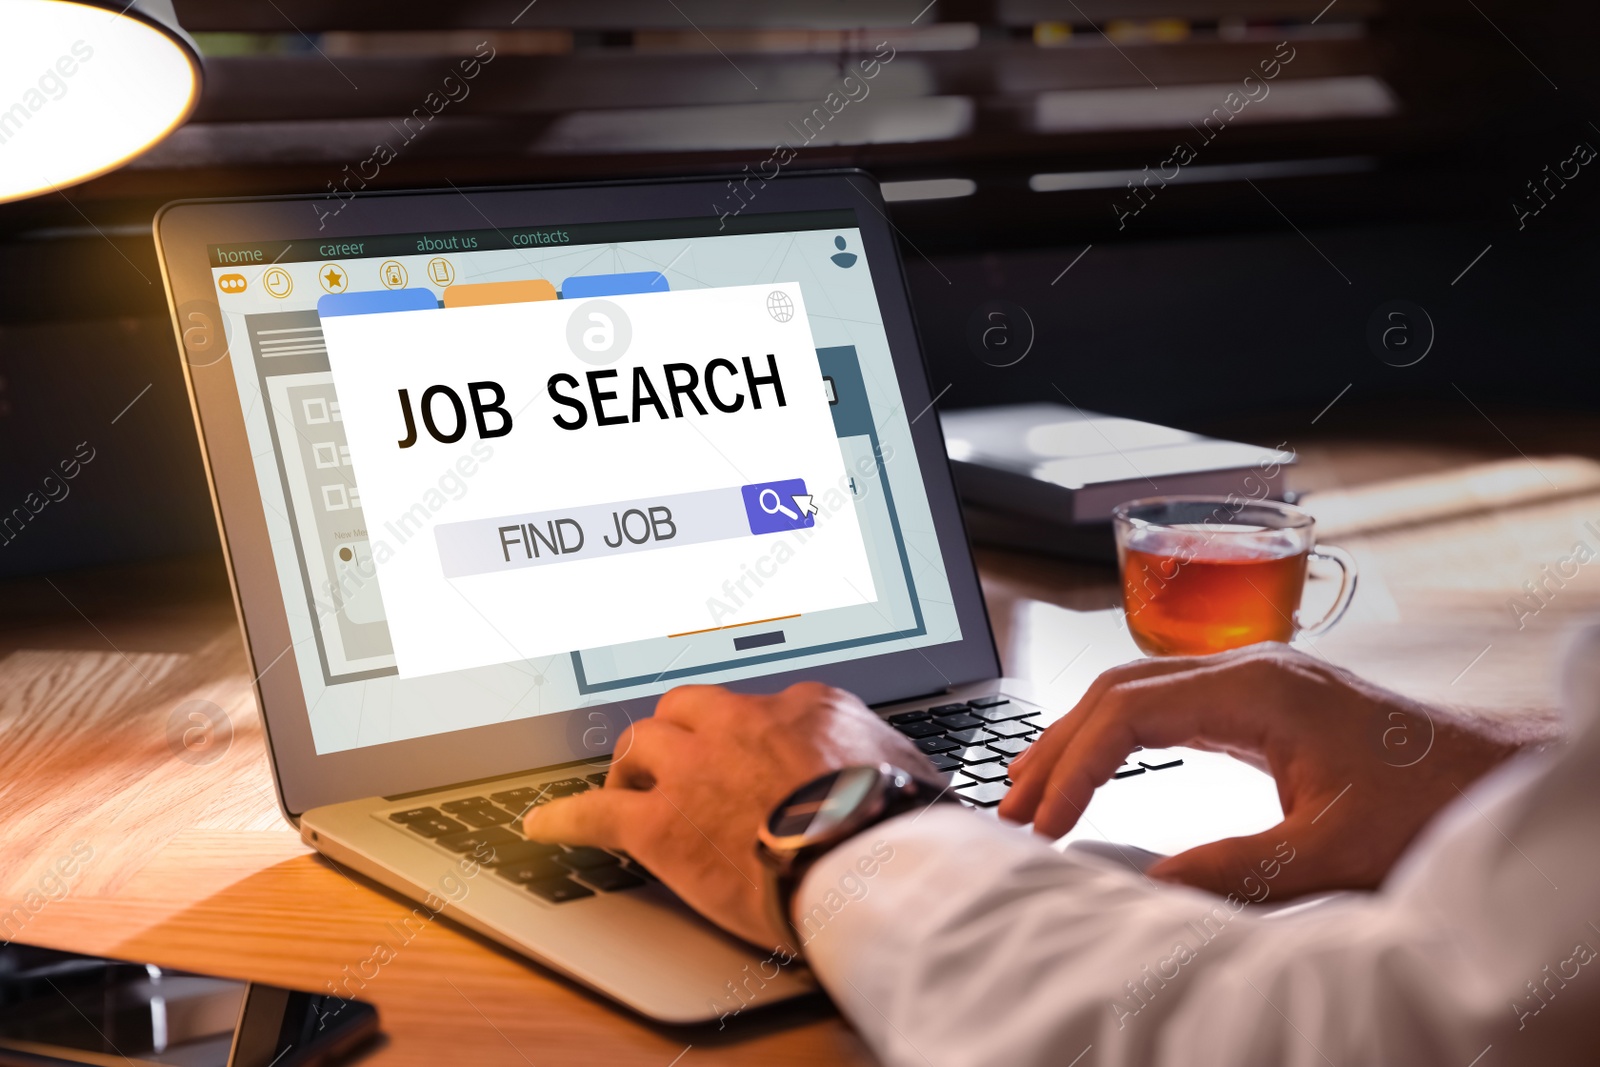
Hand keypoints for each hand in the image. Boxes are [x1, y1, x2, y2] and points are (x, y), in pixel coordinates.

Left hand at [522, 682, 933, 948]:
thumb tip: (897, 768)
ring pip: (640, 746)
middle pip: (685, 710)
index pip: (758, 708)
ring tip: (625, 787)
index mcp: (802, 706)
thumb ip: (882, 755)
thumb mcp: (908, 765)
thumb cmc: (898, 822)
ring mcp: (694, 771)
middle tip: (674, 762)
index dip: (745, 737)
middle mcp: (739, 724)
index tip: (744, 755)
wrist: (868, 860)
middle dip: (676, 734)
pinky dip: (564, 818)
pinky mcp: (660, 824)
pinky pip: (595, 812)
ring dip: (631, 767)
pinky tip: (542, 827)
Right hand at [999, 644, 1544, 897]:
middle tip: (1014, 808)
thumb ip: (1235, 868)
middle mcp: (1248, 669)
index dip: (1074, 767)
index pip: (1128, 710)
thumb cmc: (1430, 804)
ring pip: (1135, 688)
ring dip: (1080, 737)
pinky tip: (1100, 767)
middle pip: (1117, 687)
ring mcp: (1254, 678)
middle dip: (1057, 747)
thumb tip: (1148, 887)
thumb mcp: (1332, 851)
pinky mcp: (1262, 700)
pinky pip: (1166, 701)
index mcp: (1259, 689)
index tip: (1042, 820)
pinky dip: (1118, 735)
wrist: (1494, 776)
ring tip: (1035, 789)